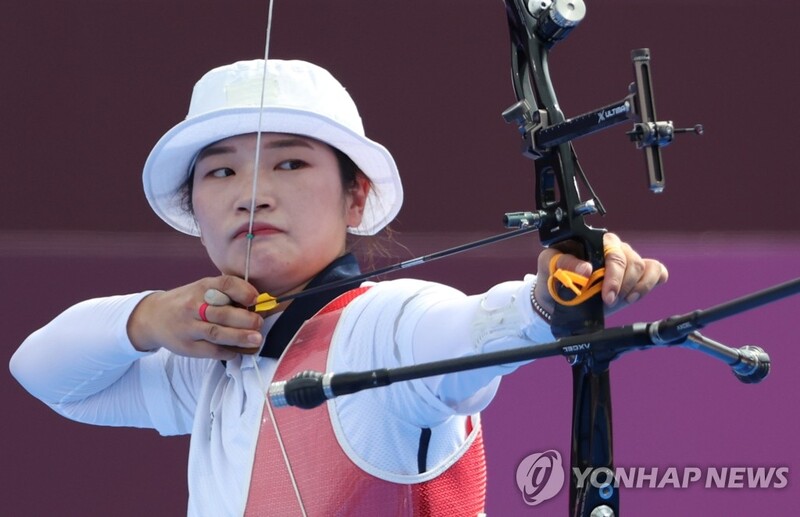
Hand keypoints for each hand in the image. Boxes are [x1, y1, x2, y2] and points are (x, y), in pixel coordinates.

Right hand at [127, 275, 263, 359]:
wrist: (153, 317)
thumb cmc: (187, 302)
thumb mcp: (201, 289)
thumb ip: (224, 294)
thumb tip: (256, 305)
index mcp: (202, 288)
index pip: (225, 284)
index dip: (243, 290)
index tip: (255, 298)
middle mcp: (194, 306)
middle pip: (223, 313)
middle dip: (245, 319)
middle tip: (259, 323)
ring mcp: (189, 327)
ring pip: (217, 333)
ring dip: (240, 337)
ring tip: (256, 339)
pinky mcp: (187, 346)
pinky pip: (211, 351)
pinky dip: (228, 351)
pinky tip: (238, 351)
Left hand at [533, 232, 667, 315]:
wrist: (557, 299)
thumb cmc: (553, 276)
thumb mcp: (548, 265)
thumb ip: (564, 263)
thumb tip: (586, 269)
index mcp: (594, 241)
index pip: (613, 250)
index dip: (613, 274)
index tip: (606, 294)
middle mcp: (613, 248)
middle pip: (632, 261)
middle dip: (623, 285)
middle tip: (609, 301)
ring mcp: (627, 260)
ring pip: (645, 268)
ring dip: (636, 288)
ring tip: (620, 300)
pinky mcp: (636, 275)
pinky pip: (657, 271)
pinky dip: (651, 283)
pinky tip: (635, 295)